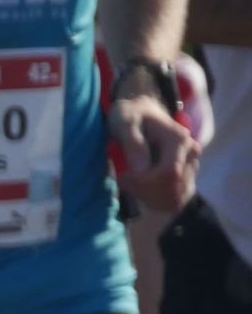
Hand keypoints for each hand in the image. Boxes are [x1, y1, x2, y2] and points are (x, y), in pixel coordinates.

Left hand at [108, 90, 198, 211]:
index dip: (144, 183)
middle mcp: (191, 154)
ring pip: (174, 198)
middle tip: (122, 179)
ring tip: (129, 181)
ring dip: (147, 197)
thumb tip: (142, 170)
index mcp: (179, 141)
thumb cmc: (130, 116)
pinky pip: (173, 200)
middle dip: (144, 191)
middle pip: (173, 189)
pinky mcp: (185, 177)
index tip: (122, 177)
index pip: (169, 174)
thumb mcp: (124, 124)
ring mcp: (191, 167)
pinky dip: (153, 199)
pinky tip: (138, 187)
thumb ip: (133, 144)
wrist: (140, 112)